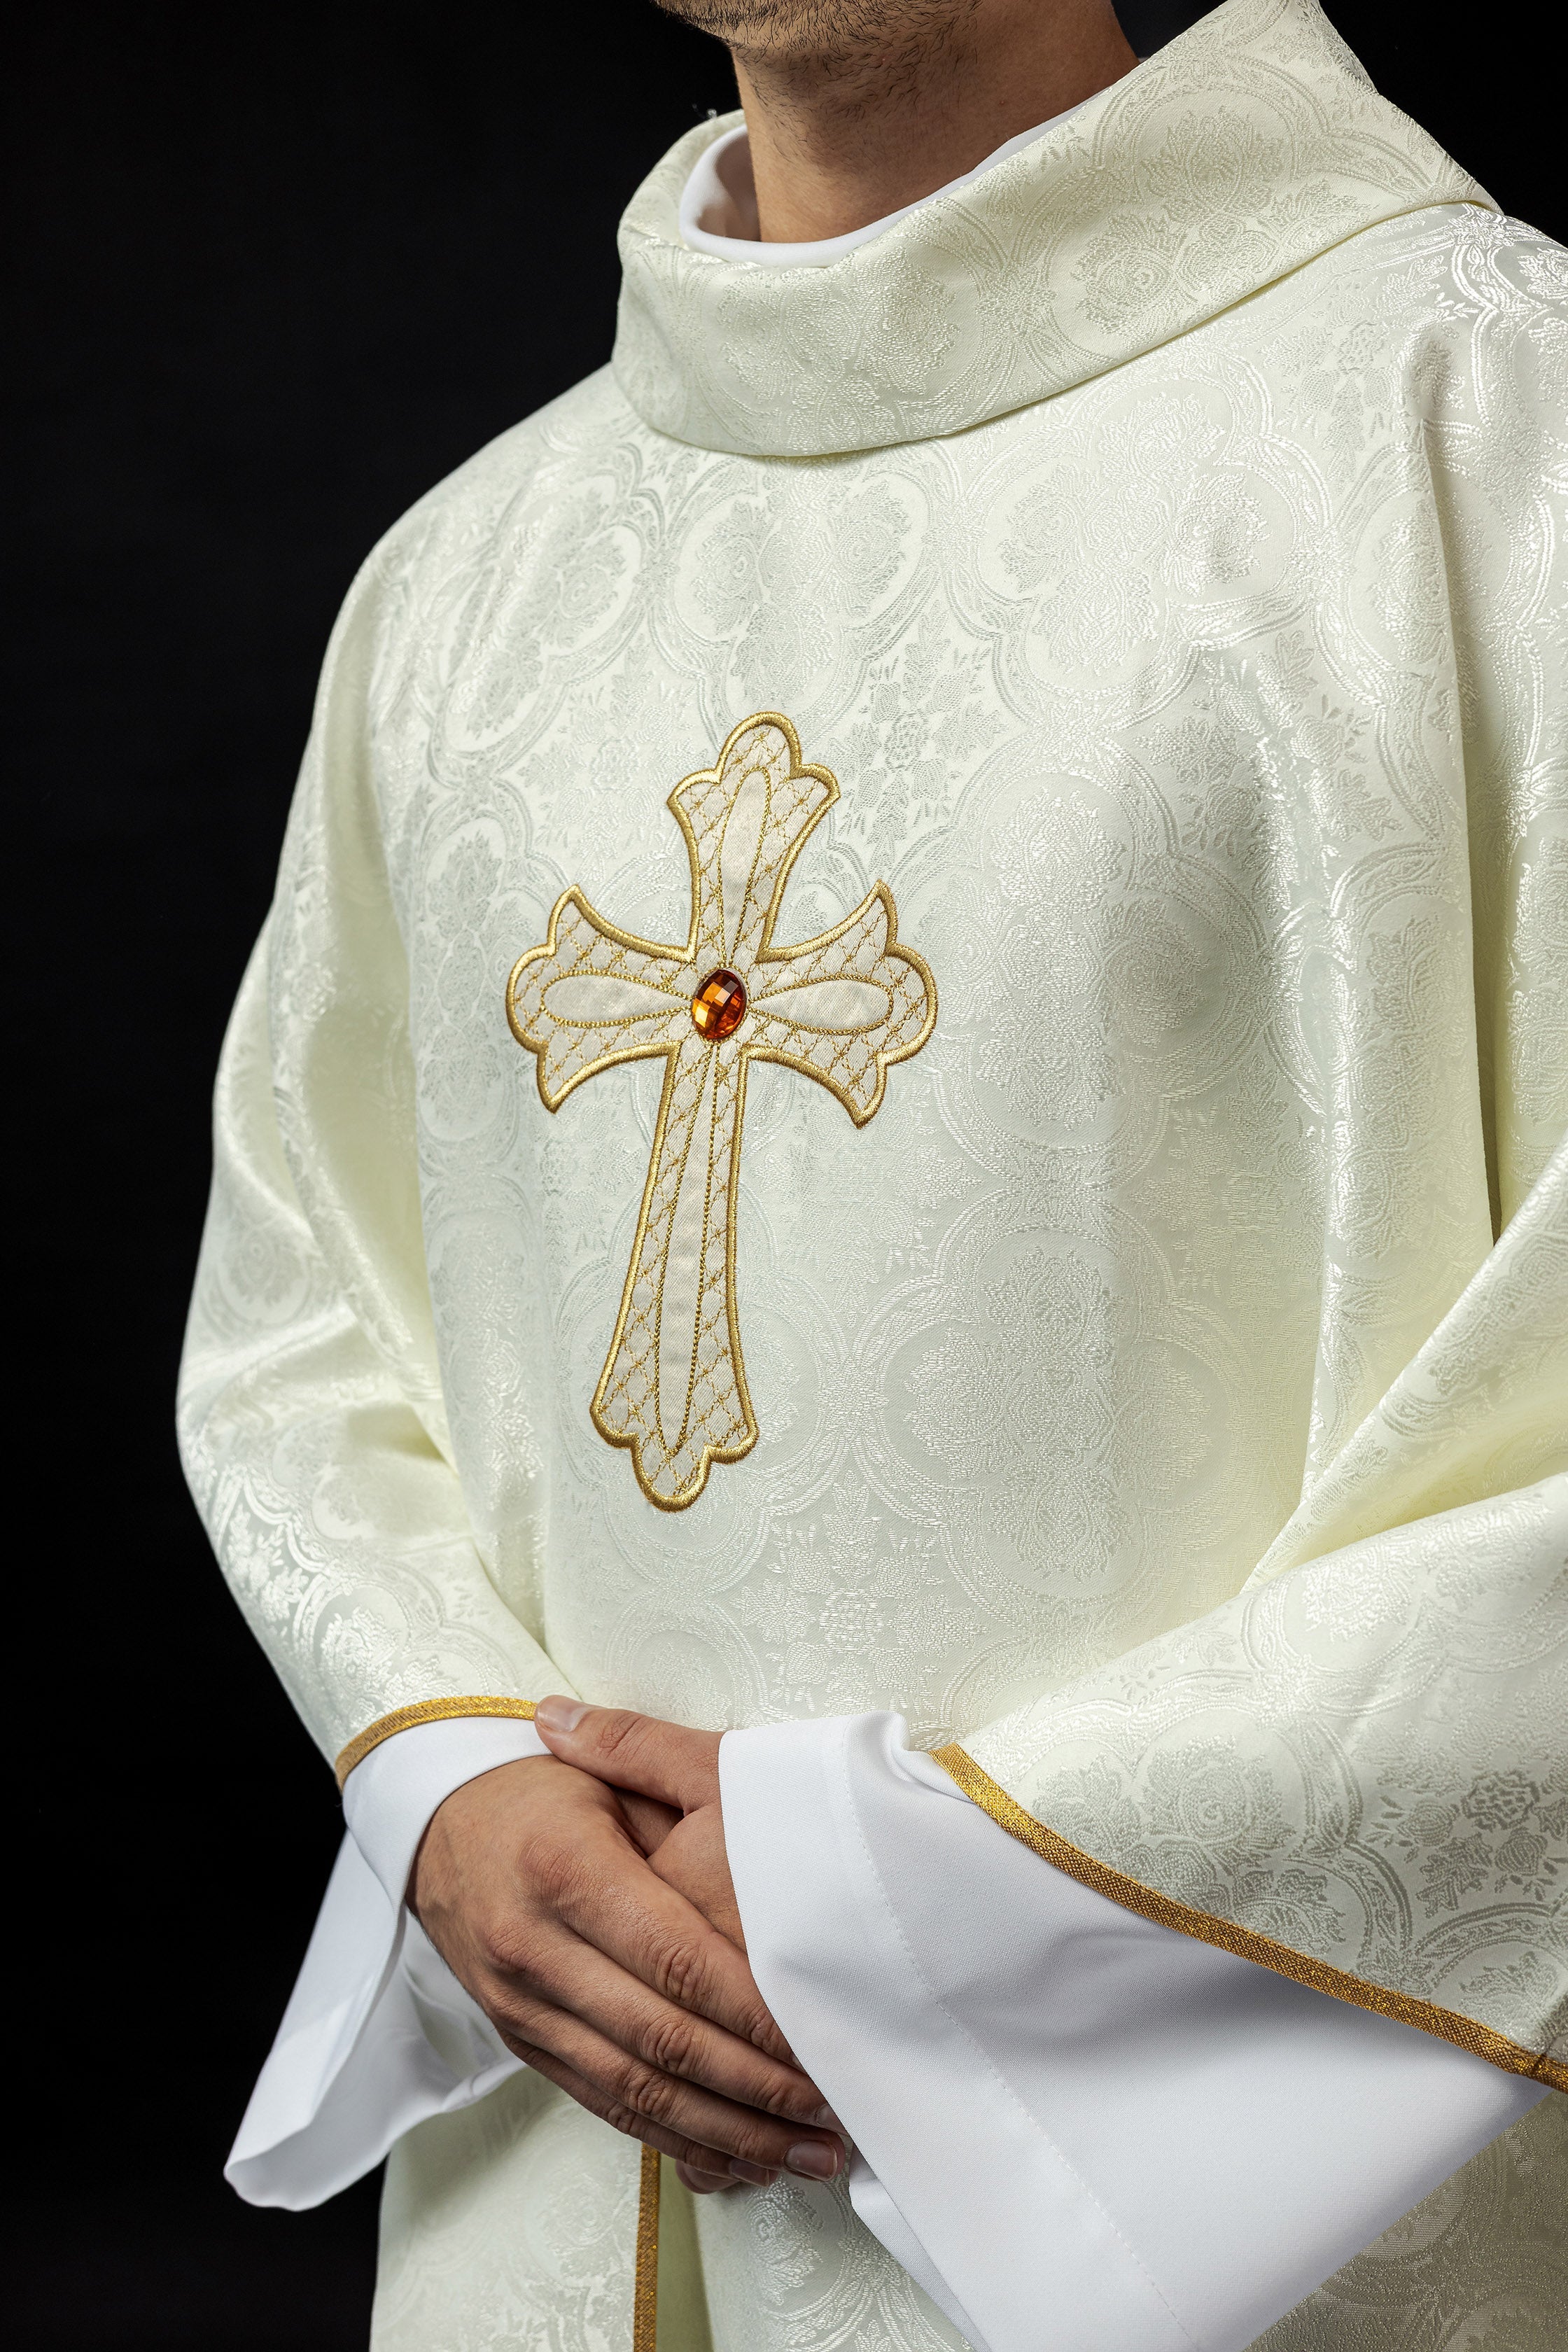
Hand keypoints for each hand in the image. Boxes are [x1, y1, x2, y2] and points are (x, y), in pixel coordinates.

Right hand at [410, 1736, 842, 2193]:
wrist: (435, 1825)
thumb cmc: (539, 1792)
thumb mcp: (605, 1774)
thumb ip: (678, 1802)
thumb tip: (771, 1814)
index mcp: (566, 1871)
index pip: (674, 1958)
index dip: (748, 2011)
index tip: (816, 2042)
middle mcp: (536, 1948)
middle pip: (661, 2039)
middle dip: (755, 2089)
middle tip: (830, 2115)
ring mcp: (523, 2005)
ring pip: (636, 2091)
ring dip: (727, 2133)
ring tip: (804, 2153)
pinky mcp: (522, 2041)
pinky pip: (604, 2103)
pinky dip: (674, 2140)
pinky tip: (736, 2159)